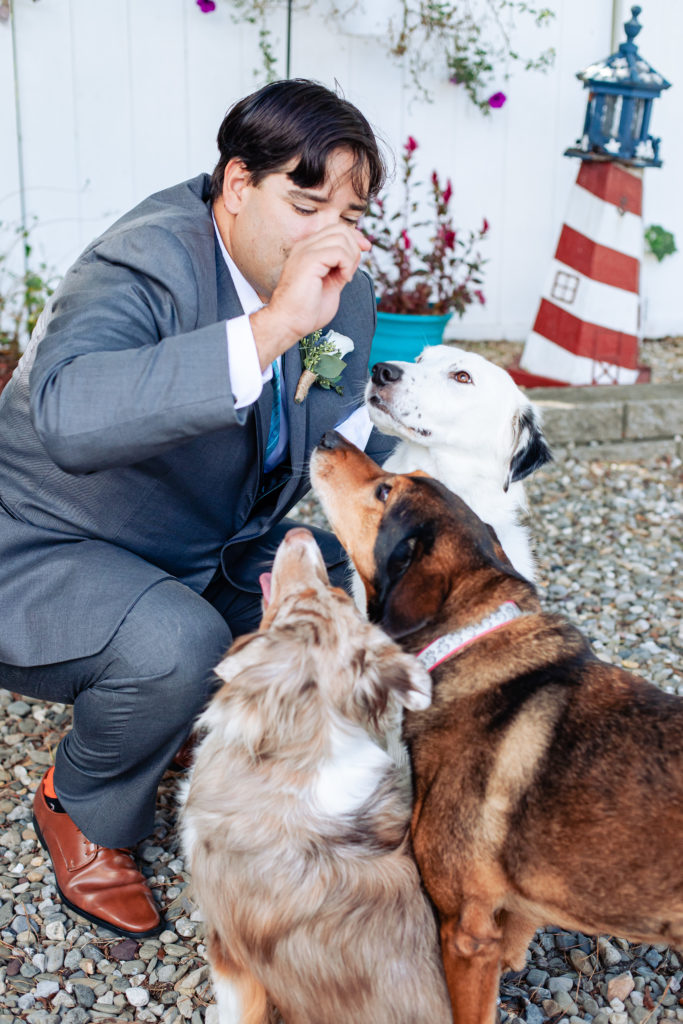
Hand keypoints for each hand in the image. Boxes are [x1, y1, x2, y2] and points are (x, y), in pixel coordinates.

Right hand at [251, 224, 370, 369]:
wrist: (288, 323)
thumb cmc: (307, 310)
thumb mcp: (331, 284)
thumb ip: (341, 268)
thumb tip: (356, 255)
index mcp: (308, 250)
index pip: (336, 229)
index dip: (355, 237)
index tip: (366, 249)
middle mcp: (305, 246)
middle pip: (340, 229)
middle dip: (355, 247)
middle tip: (351, 271)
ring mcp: (305, 251)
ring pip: (341, 237)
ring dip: (351, 258)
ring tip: (345, 277)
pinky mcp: (309, 260)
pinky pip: (338, 251)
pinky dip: (347, 264)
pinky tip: (343, 279)